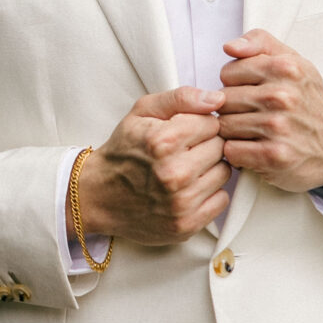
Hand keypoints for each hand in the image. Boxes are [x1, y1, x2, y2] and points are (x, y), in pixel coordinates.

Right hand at [76, 85, 229, 246]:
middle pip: (220, 148)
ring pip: (224, 172)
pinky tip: (189, 188)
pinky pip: (222, 199)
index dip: (199, 125)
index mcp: (163, 141)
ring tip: (185, 168)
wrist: (98, 195)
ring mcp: (181, 203)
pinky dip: (210, 193)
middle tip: (184, 151)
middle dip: (205, 145)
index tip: (185, 132)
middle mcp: (174, 173)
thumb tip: (218, 99)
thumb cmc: (124, 150)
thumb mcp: (143, 111)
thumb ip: (182, 98)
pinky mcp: (186, 225)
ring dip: (209, 169)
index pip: (212, 124)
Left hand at [217, 30, 322, 192]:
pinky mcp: (273, 155)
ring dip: (234, 131)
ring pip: (224, 125)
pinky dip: (238, 152)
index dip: (235, 83)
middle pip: (224, 100)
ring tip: (253, 130)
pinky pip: (231, 151)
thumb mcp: (292, 60)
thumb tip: (230, 47)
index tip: (250, 91)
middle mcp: (282, 95)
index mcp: (286, 67)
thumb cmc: (307, 101)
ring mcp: (278, 126)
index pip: (228, 72)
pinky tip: (253, 147)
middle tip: (252, 113)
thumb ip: (259, 42)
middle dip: (232, 108)